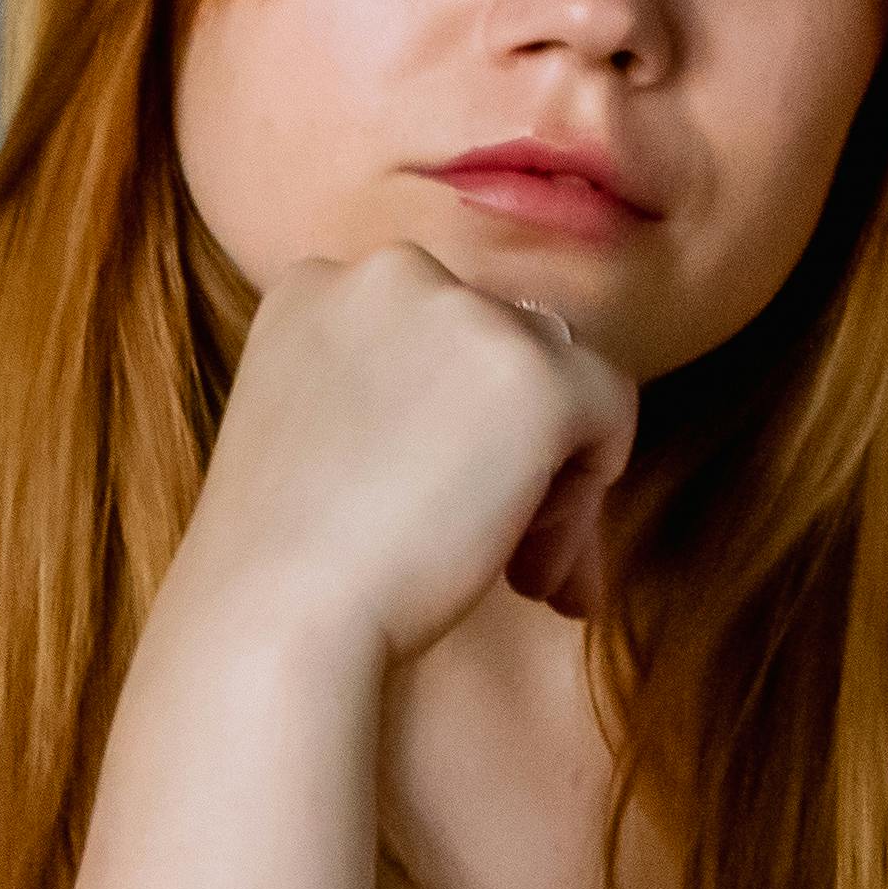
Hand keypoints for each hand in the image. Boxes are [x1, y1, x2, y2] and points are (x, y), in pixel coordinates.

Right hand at [163, 246, 637, 660]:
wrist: (275, 616)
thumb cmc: (281, 564)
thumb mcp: (312, 435)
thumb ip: (390, 396)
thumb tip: (494, 430)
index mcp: (319, 286)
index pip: (435, 335)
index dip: (452, 427)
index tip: (430, 507)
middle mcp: (392, 273)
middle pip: (502, 350)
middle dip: (509, 453)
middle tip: (496, 559)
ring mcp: (466, 314)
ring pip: (559, 380)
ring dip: (548, 479)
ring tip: (519, 576)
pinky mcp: (535, 373)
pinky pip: (612, 410)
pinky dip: (590, 488)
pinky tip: (535, 560)